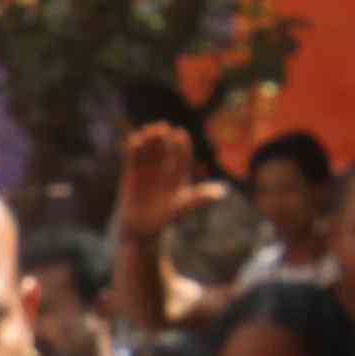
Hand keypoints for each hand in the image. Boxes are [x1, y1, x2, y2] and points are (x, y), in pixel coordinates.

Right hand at [108, 122, 193, 248]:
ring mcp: (148, 169)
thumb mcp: (183, 208)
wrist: (143, 228)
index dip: (181, 144)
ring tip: (147, 131)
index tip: (179, 134)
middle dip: (163, 137)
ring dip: (148, 139)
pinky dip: (133, 148)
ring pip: (149, 150)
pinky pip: (133, 157)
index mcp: (179, 174)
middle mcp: (164, 169)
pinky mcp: (132, 172)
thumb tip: (222, 192)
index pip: (182, 154)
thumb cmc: (166, 219)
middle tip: (161, 128)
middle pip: (165, 148)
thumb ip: (199, 199)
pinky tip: (134, 140)